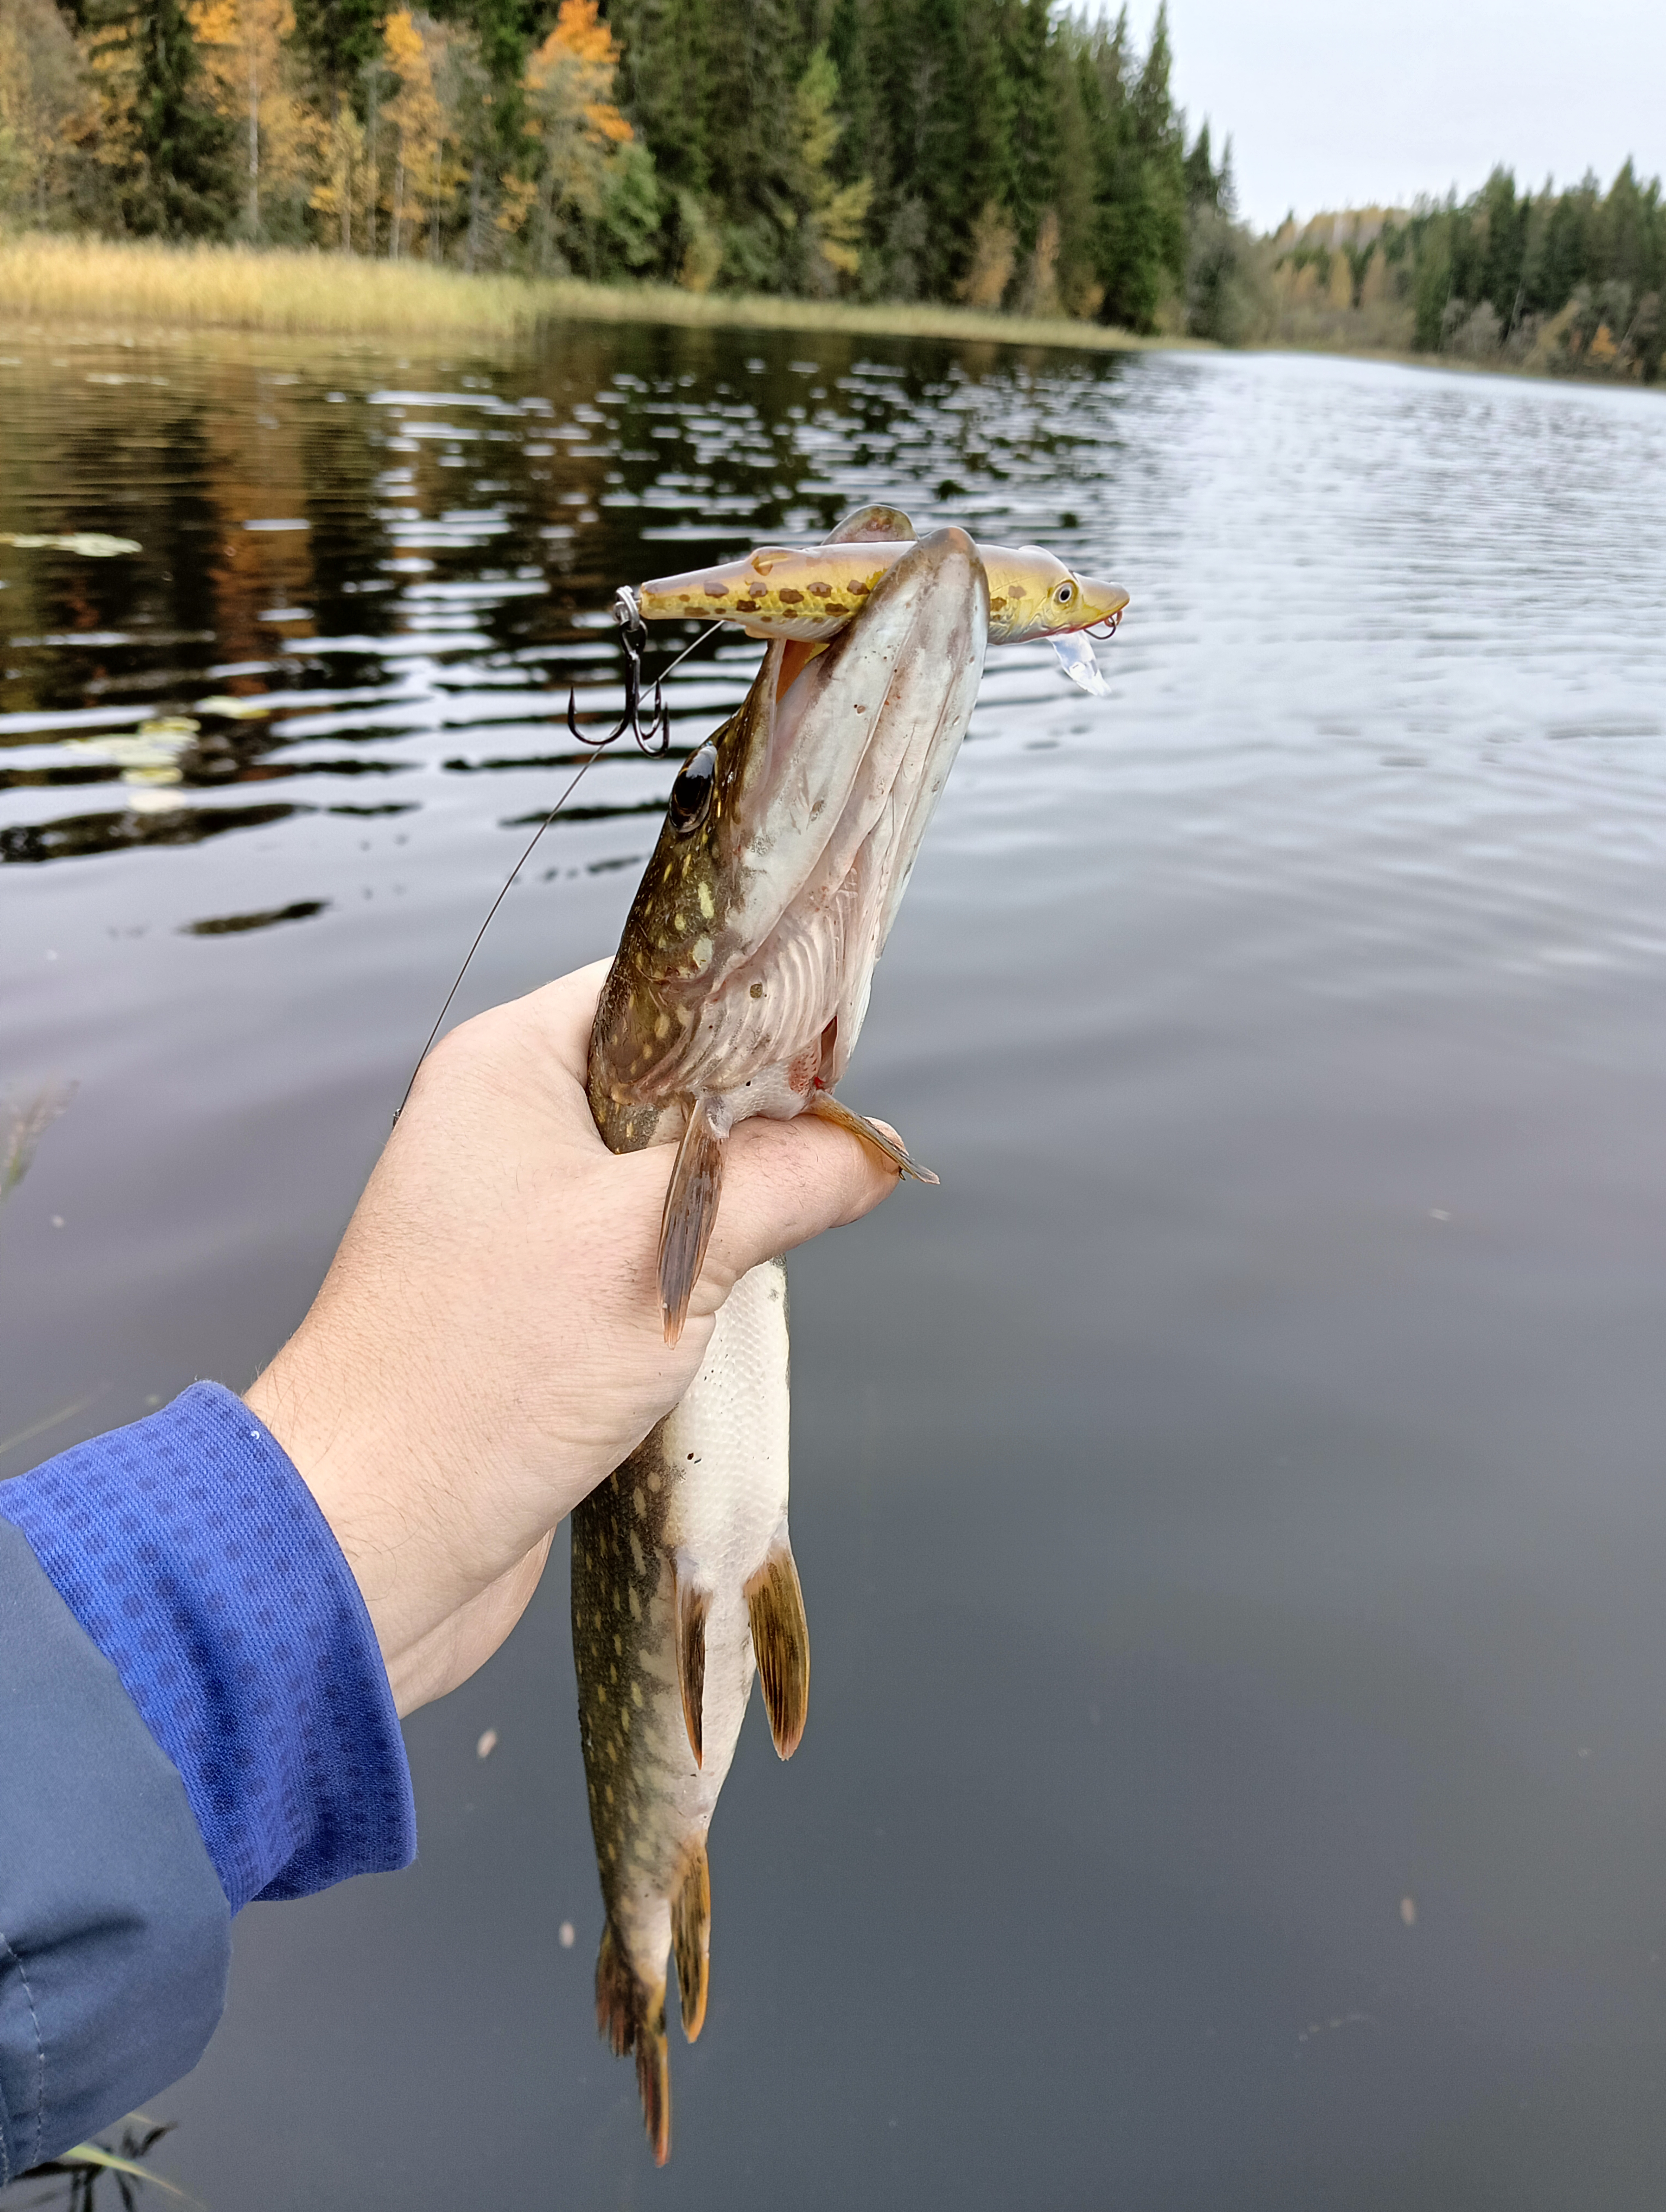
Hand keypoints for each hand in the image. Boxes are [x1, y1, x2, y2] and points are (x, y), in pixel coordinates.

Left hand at [243, 961, 899, 1716]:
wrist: (371, 1537)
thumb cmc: (488, 1370)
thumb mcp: (663, 1247)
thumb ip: (782, 1180)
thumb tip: (870, 1152)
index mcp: (507, 1067)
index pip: (655, 993)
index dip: (751, 1020)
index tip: (835, 1064)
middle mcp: (500, 1129)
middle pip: (667, 1090)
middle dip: (750, 1131)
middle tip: (824, 1164)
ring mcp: (511, 1222)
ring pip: (657, 1185)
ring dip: (721, 1220)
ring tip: (772, 1248)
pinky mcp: (528, 1308)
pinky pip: (633, 1263)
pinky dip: (686, 1285)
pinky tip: (720, 1315)